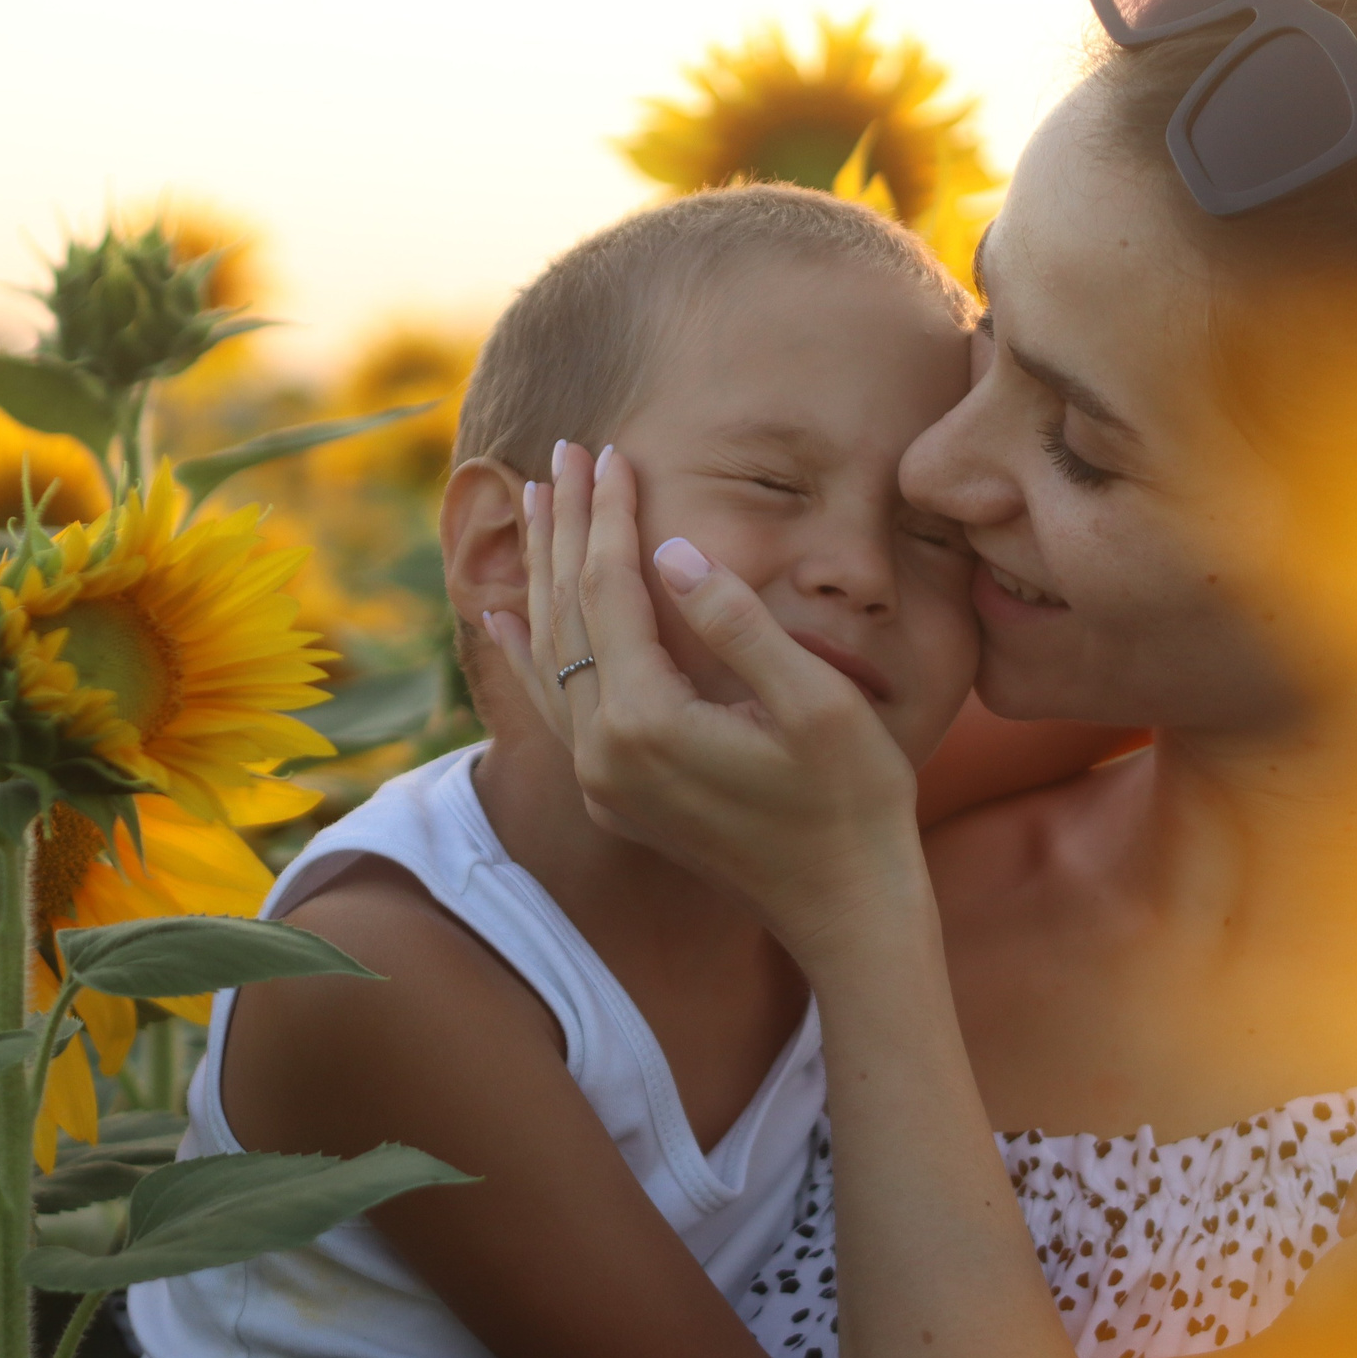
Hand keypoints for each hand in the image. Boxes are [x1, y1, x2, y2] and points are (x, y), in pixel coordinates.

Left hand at [482, 442, 930, 971]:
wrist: (846, 905)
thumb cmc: (853, 799)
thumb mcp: (815, 703)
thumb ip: (738, 624)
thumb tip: (673, 550)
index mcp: (648, 723)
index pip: (610, 589)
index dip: (608, 515)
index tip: (612, 451)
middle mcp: (604, 754)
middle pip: (566, 614)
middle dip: (565, 527)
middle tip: (562, 452)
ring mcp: (602, 781)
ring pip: (550, 655)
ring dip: (542, 575)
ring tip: (534, 503)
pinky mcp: (613, 795)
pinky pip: (553, 707)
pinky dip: (527, 653)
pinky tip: (502, 616)